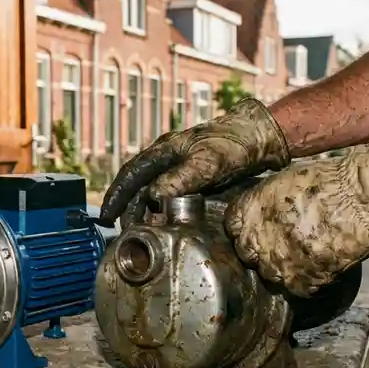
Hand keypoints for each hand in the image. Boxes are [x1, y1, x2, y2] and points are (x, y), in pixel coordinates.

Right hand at [99, 97, 290, 224]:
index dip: (117, 195)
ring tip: (139, 230)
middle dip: (127, 207)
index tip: (107, 216)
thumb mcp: (208, 163)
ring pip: (152, 190)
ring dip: (143, 210)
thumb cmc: (235, 144)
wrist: (261, 137)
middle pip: (138, 185)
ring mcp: (180, 166)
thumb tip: (153, 196)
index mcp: (165, 150)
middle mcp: (168, 157)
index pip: (132, 174)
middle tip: (121, 230)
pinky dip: (160, 208)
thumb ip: (181, 179)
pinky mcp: (193, 176)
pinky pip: (168, 193)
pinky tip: (162, 220)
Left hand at [223, 136, 368, 296]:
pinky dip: (307, 280)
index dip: (246, 229)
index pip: (232, 228)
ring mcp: (277, 262)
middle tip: (284, 243)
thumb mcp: (283, 181)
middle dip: (262, 251)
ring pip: (271, 275)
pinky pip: (297, 289)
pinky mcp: (301, 280)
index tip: (257, 230)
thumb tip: (257, 213)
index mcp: (248, 210)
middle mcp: (256, 238)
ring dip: (284, 268)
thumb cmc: (328, 181)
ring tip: (305, 253)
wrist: (362, 197)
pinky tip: (319, 265)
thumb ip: (263, 202)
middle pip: (248, 255)